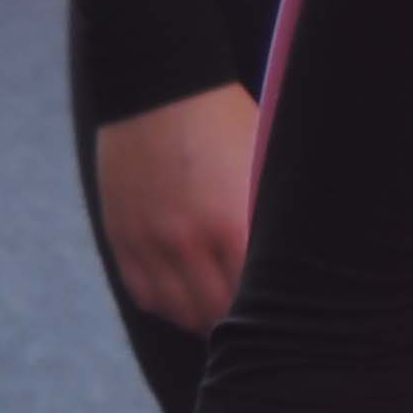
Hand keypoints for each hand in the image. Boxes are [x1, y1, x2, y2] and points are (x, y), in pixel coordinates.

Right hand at [91, 85, 260, 339]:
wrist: (160, 89)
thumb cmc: (225, 122)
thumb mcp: (262, 167)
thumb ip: (268, 218)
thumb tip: (291, 258)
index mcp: (233, 225)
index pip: (254, 297)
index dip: (270, 311)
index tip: (284, 314)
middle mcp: (188, 242)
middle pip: (216, 313)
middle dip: (238, 321)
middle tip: (257, 323)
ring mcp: (149, 242)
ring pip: (178, 311)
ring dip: (202, 319)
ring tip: (223, 315)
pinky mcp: (122, 237)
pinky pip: (144, 294)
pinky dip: (167, 305)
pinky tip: (187, 300)